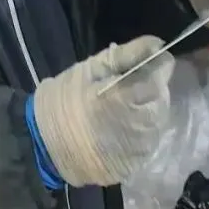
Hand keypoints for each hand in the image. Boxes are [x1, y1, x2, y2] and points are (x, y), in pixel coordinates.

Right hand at [29, 36, 173, 187]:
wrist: (46, 144)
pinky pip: (148, 142)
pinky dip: (139, 132)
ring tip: (120, 109)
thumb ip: (127, 55)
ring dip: (146, 111)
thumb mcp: (90, 69)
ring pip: (158, 121)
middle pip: (162, 99)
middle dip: (150, 90)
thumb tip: (158, 43)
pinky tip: (119, 129)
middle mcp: (141, 124)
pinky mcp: (137, 165)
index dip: (155, 67)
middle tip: (124, 89)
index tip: (141, 66)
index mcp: (128, 96)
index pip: (162, 75)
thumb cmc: (66, 99)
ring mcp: (141, 148)